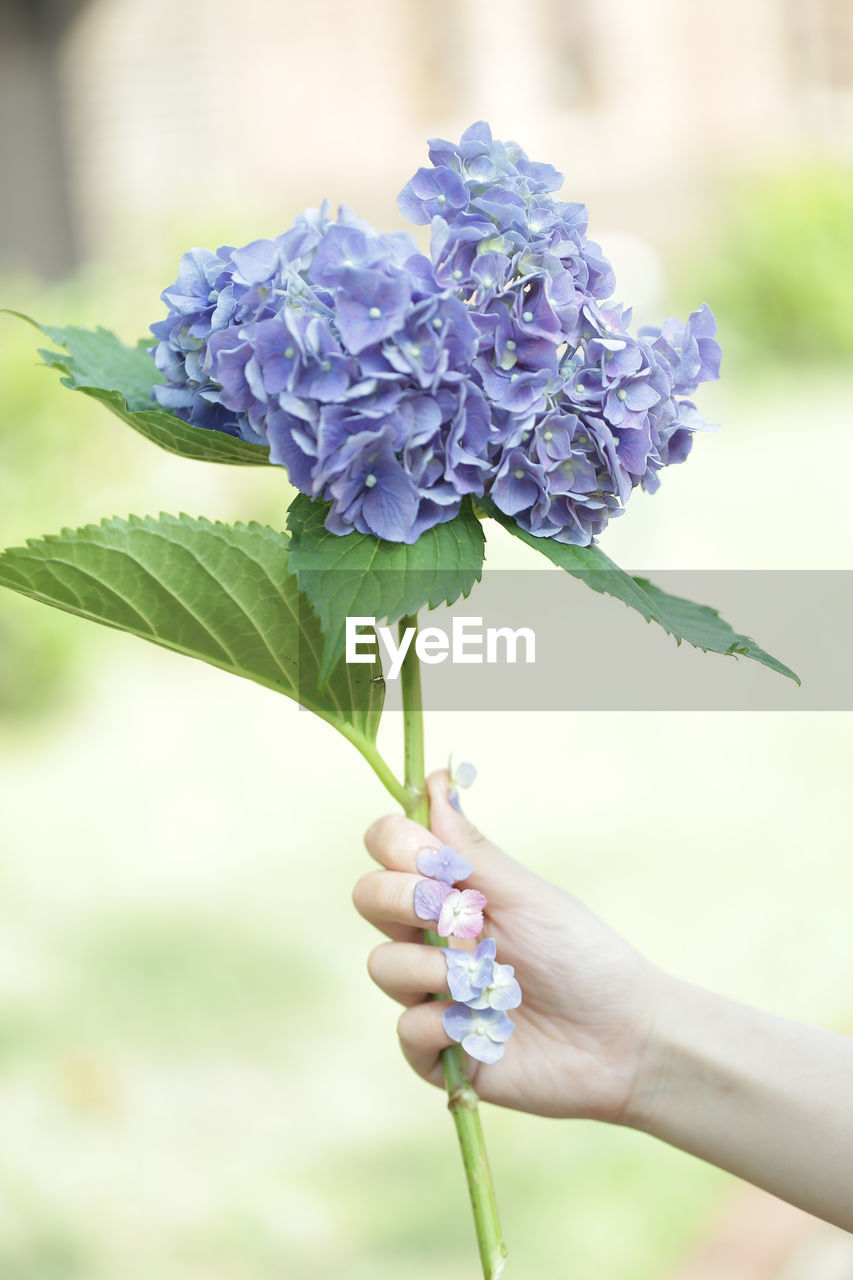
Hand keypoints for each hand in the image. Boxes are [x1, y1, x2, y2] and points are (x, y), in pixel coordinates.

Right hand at [353, 769, 663, 1121]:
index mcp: (449, 891)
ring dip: (431, 966)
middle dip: (402, 898)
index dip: (395, 844)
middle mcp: (430, 937)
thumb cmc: (580, 954)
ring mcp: (429, 993)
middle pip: (368, 896)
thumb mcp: (524, 894)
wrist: (621, 1037)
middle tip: (456, 915)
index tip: (433, 856)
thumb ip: (471, 847)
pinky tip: (481, 1024)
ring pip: (382, 964)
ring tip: (484, 980)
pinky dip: (440, 1023)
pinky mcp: (435, 1049)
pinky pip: (405, 1029)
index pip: (387, 848)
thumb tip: (437, 778)